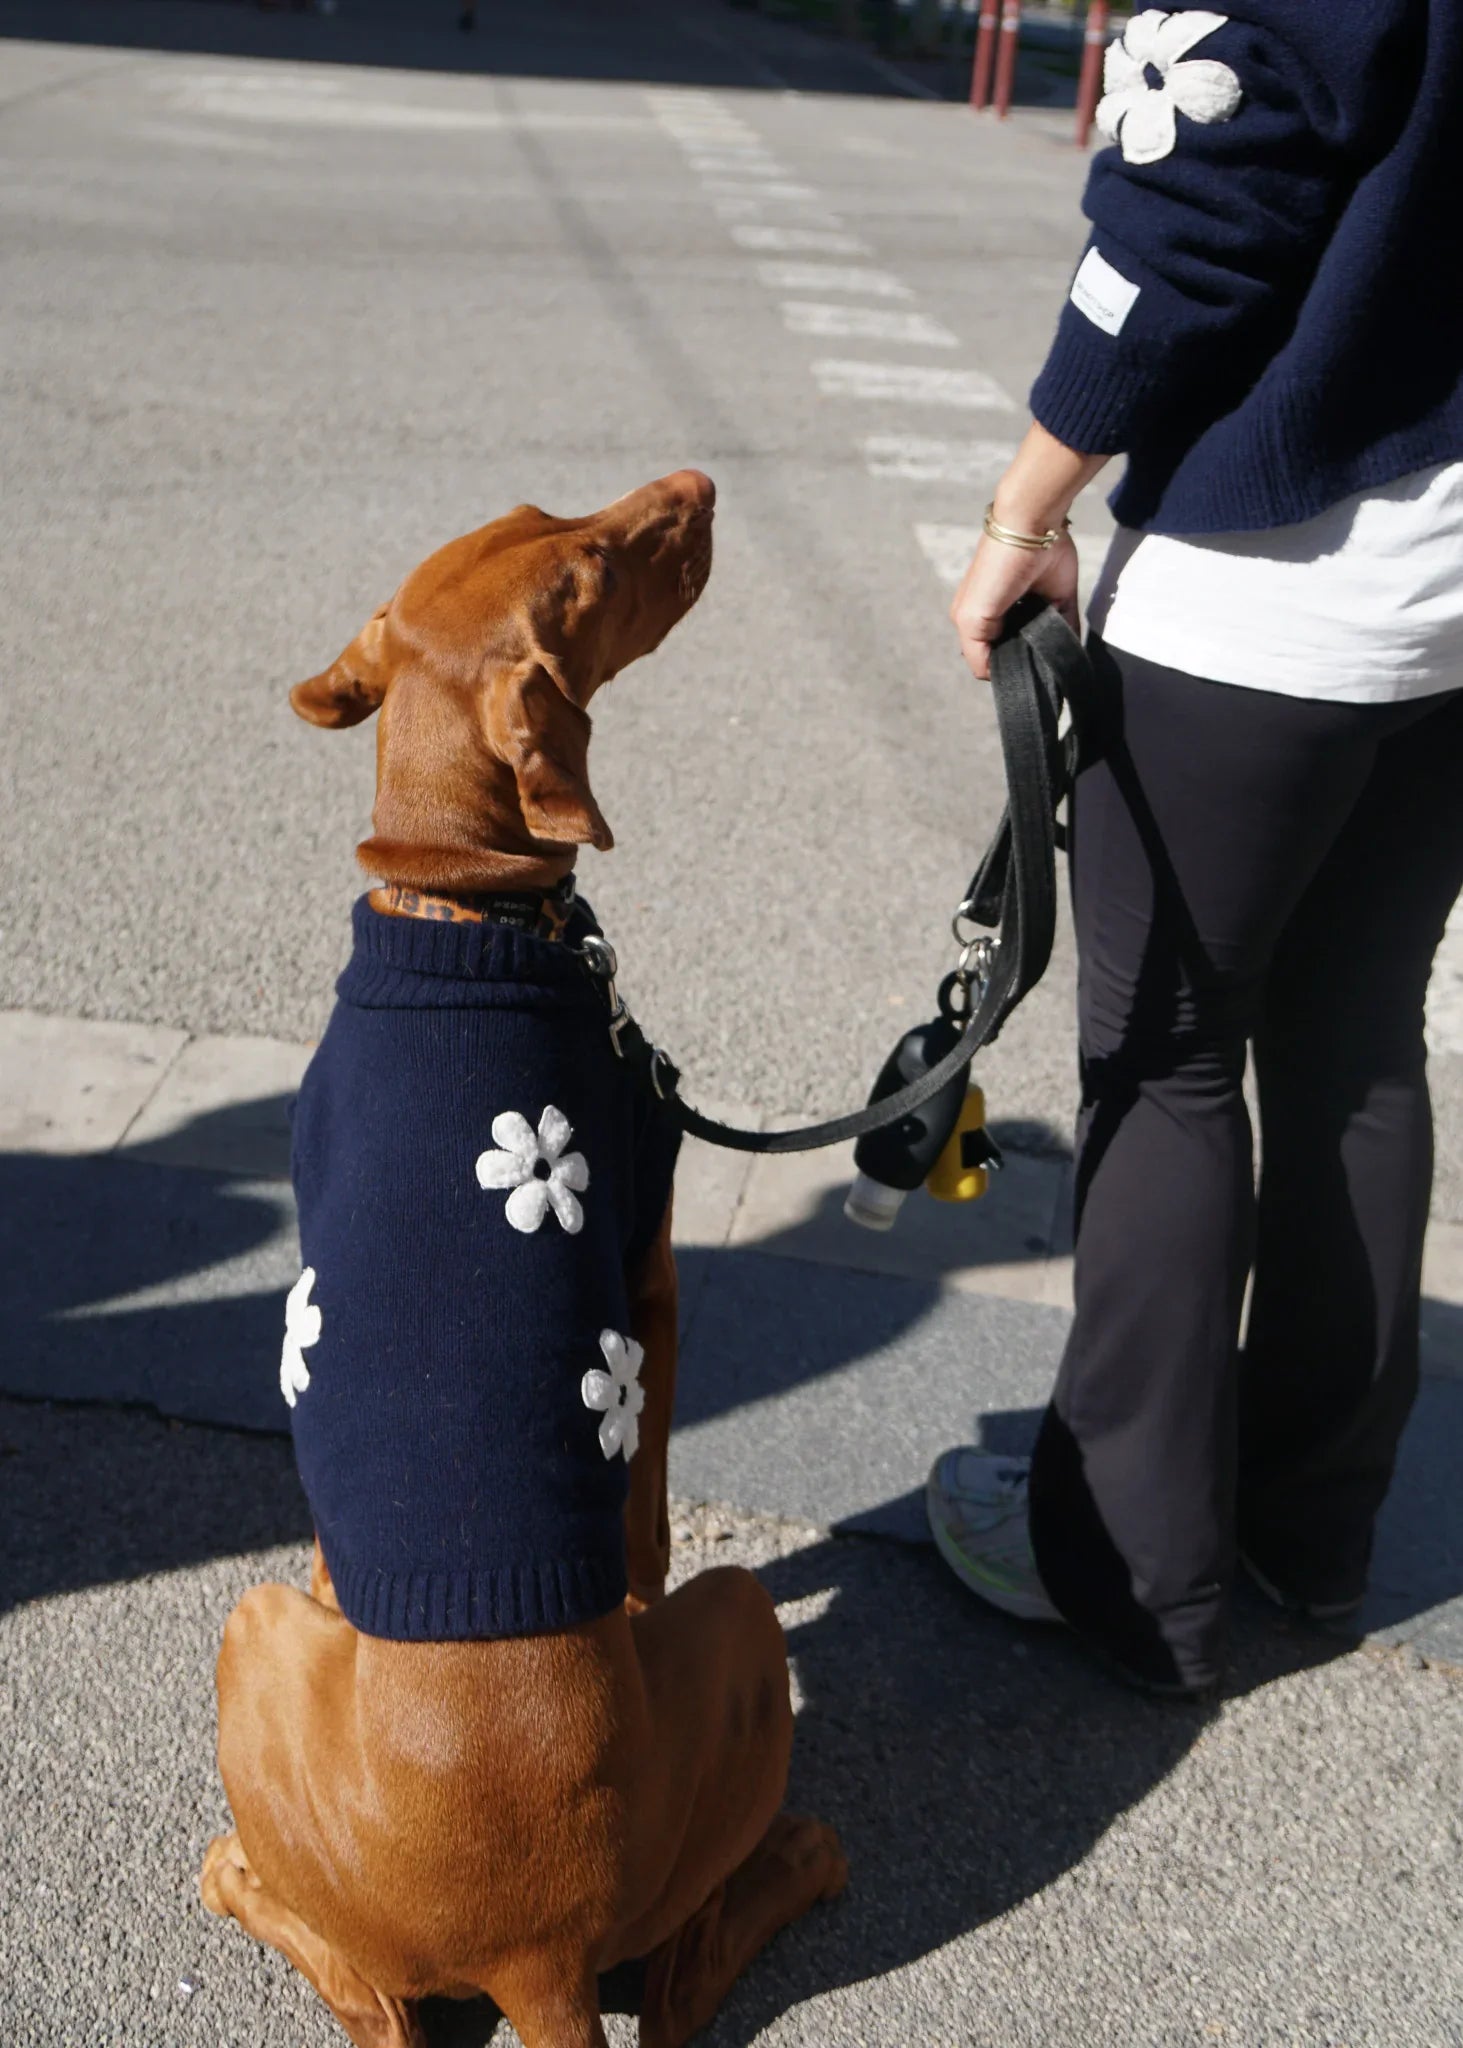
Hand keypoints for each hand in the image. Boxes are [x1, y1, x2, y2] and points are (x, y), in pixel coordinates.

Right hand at [950, 528, 1079, 681]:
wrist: (1032, 530)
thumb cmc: (995, 572)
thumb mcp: (970, 618)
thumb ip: (977, 654)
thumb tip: (995, 675)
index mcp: (979, 619)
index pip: (988, 657)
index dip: (999, 668)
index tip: (1013, 672)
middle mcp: (1007, 616)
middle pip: (1017, 652)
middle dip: (1025, 662)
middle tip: (1034, 664)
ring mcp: (1035, 610)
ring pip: (1043, 645)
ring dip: (1048, 654)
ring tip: (1051, 657)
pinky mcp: (1061, 603)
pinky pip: (1069, 633)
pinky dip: (1071, 643)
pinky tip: (1069, 652)